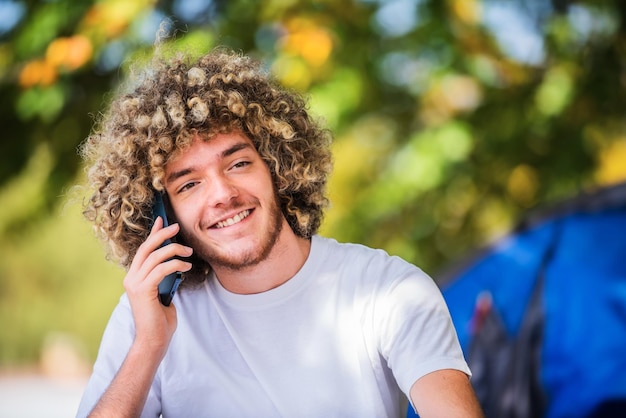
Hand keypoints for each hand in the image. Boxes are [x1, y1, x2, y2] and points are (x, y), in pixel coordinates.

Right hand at [123, 217, 192, 357]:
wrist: (155, 339)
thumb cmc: (161, 320)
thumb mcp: (164, 292)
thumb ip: (163, 278)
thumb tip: (175, 262)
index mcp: (134, 277)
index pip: (143, 250)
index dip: (153, 233)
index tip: (162, 220)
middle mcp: (131, 278)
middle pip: (146, 248)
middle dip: (162, 234)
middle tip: (177, 226)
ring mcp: (134, 284)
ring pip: (155, 256)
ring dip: (174, 250)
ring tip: (189, 251)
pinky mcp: (142, 290)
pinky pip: (161, 269)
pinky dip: (176, 264)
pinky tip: (186, 266)